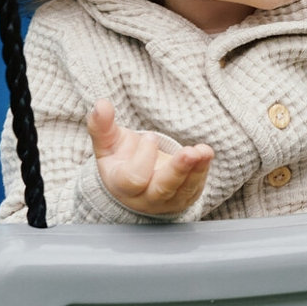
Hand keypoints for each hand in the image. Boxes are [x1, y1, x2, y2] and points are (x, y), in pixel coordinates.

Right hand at [87, 100, 213, 217]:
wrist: (135, 182)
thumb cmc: (120, 159)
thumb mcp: (107, 144)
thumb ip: (101, 125)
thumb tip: (100, 104)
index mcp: (122, 185)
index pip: (134, 178)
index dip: (144, 156)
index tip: (150, 136)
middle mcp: (145, 198)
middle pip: (162, 189)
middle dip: (177, 171)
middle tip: (190, 152)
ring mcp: (167, 201)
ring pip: (183, 190)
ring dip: (196, 170)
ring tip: (204, 151)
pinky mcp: (185, 198)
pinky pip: (195, 187)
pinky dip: (202, 171)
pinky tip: (205, 154)